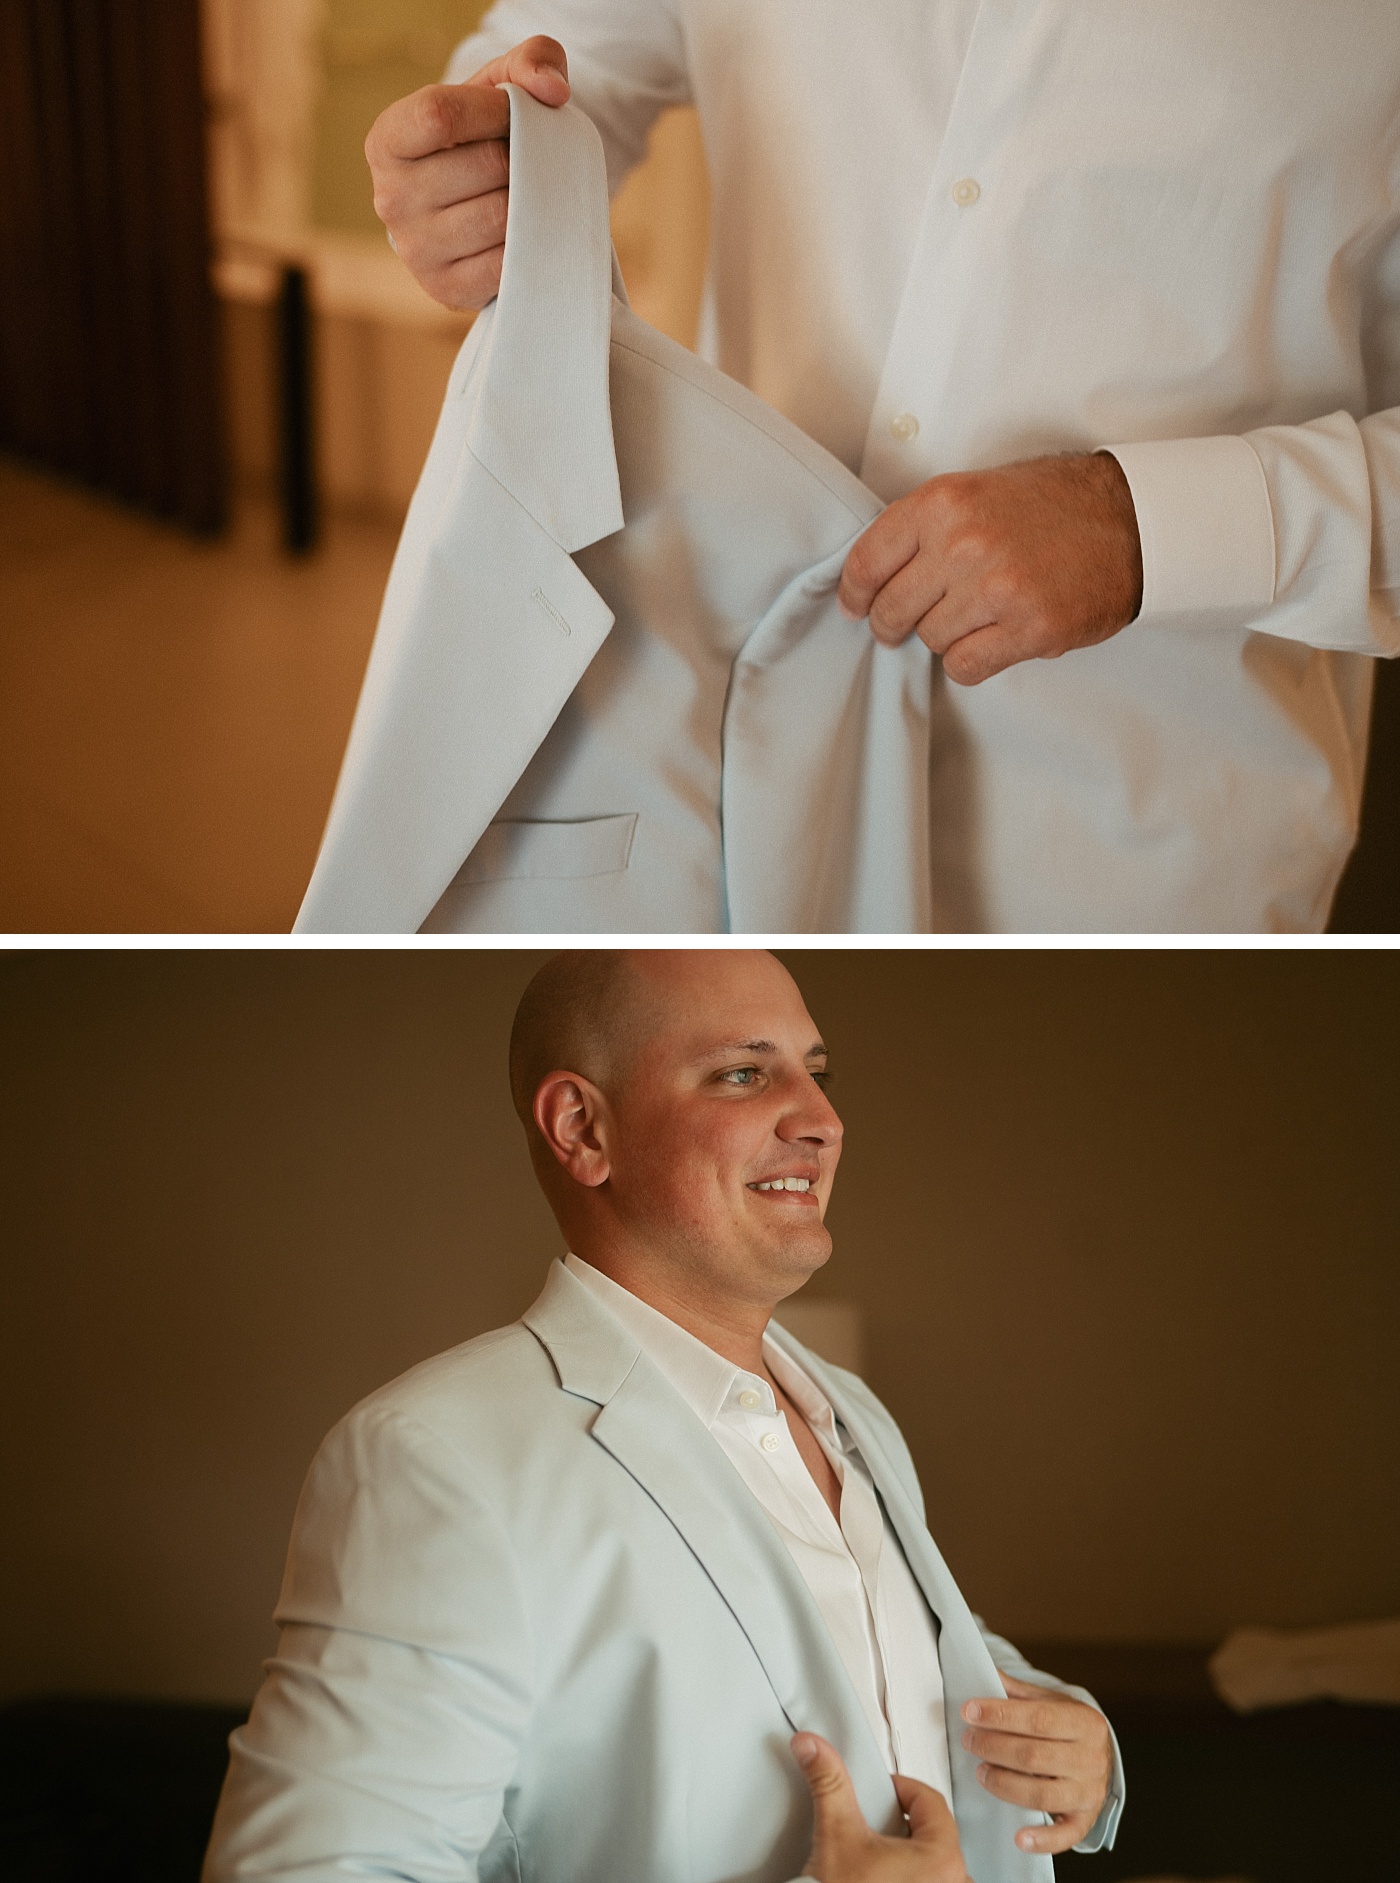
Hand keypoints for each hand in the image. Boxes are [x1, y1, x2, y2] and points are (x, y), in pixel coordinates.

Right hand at [364, 36, 569, 310]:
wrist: (475, 204)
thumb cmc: (484, 138)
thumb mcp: (498, 86)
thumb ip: (530, 62)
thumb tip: (553, 91)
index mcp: (387, 141)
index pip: (439, 115)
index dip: (493, 110)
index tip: (515, 112)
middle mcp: (389, 198)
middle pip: (484, 167)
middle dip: (519, 159)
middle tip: (520, 161)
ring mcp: (415, 250)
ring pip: (500, 215)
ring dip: (528, 201)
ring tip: (521, 193)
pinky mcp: (445, 289)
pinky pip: (507, 261)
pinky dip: (526, 242)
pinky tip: (520, 229)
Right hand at [794, 1733, 969, 1882]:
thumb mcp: (837, 1833)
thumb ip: (828, 1783)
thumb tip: (814, 1747)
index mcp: (942, 1858)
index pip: (929, 1801)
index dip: (900, 1789)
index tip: (882, 1791)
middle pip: (935, 1832)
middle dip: (904, 1823)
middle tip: (878, 1824)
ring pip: (934, 1864)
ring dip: (910, 1856)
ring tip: (881, 1857)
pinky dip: (911, 1878)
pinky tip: (884, 1880)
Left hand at [838, 452, 1142, 685]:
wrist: (1131, 519)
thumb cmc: (1055, 503)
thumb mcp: (979, 491)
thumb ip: (927, 527)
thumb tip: (877, 574)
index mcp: (943, 503)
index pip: (868, 561)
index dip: (854, 593)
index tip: (855, 606)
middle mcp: (963, 545)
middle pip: (893, 609)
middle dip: (891, 624)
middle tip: (899, 628)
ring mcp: (996, 590)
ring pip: (930, 640)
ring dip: (944, 637)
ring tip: (974, 617)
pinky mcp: (1028, 629)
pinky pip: (966, 666)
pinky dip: (971, 661)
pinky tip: (990, 640)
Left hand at [960, 1674, 1112, 1855]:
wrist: (1100, 1756)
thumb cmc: (1067, 1727)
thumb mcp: (1050, 1701)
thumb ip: (1017, 1691)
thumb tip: (982, 1671)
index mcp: (1085, 1722)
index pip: (1038, 1718)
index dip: (1000, 1715)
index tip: (969, 1711)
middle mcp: (1091, 1759)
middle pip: (1035, 1756)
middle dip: (994, 1747)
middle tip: (968, 1740)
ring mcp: (1089, 1793)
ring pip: (1042, 1794)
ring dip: (1004, 1784)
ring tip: (980, 1772)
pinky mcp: (1085, 1820)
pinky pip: (1064, 1835)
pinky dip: (1041, 1839)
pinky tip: (1018, 1837)